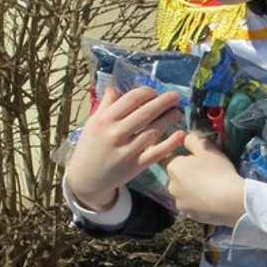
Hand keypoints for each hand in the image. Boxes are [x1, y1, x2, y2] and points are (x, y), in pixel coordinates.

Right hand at [64, 86, 186, 210]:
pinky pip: (156, 153)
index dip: (147, 93)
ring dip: (168, 120)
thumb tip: (115, 87)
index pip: (131, 99)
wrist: (86, 179)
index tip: (154, 92)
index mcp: (104, 120)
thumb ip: (105, 105)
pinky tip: (180, 134)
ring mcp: (125, 152)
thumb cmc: (90, 147)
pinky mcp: (134, 167)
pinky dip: (170, 143)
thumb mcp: (92, 123)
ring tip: (177, 112)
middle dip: (163, 102)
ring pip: (152, 132)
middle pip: (145, 113)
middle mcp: (115, 134)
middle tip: (175, 96)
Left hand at [163, 132, 245, 226]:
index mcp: (173, 168)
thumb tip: (184, 139)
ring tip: (210, 188)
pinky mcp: (189, 216)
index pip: (167, 158)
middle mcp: (171, 186)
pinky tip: (211, 200)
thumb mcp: (207, 148)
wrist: (230, 201)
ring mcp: (180, 203)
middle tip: (206, 171)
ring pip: (184, 192)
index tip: (192, 157)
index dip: (180, 155)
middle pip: (177, 176)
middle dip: (187, 173)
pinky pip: (192, 205)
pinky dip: (198, 202)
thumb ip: (192, 140)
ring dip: (192, 189)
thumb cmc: (217, 171)